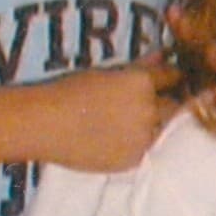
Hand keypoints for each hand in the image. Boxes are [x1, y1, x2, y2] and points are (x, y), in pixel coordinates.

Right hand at [38, 62, 177, 173]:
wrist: (42, 124)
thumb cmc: (68, 91)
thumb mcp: (106, 72)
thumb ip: (139, 66)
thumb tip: (161, 56)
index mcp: (143, 83)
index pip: (173, 76)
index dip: (170, 77)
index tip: (166, 80)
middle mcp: (149, 109)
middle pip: (173, 105)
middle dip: (165, 102)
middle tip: (145, 104)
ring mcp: (143, 137)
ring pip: (161, 129)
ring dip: (153, 124)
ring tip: (126, 122)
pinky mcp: (133, 159)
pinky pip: (146, 149)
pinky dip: (138, 143)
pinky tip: (117, 138)